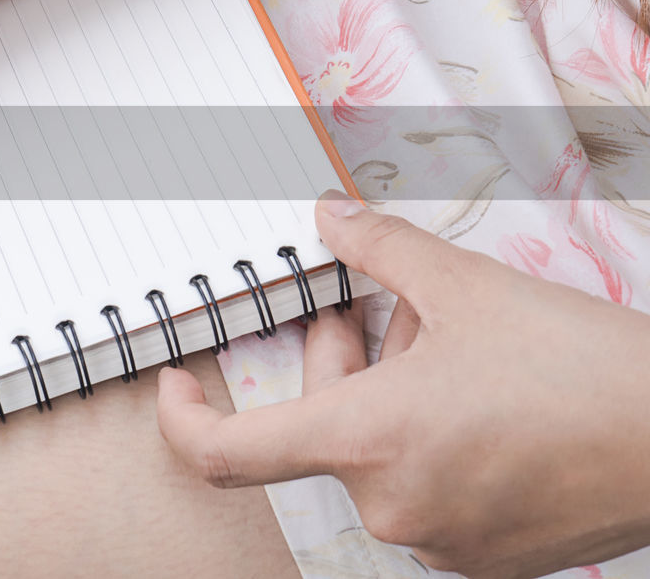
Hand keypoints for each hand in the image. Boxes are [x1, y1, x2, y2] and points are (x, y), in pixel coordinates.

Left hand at [157, 189, 649, 577]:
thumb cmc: (584, 371)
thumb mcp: (466, 286)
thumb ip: (379, 248)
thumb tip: (327, 216)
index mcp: (367, 443)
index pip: (228, 453)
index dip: (184, 418)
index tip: (176, 383)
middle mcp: (391, 504)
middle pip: (321, 428)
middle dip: (336, 359)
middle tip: (371, 306)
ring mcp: (439, 539)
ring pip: (375, 455)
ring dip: (388, 395)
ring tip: (443, 341)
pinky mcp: (484, 557)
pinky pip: (423, 490)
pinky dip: (425, 440)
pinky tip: (472, 394)